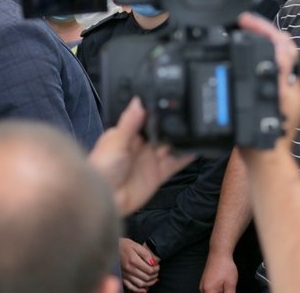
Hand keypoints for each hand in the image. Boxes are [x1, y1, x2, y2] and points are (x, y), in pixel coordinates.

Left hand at [88, 97, 194, 215]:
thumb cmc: (103, 168)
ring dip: (180, 140)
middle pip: (161, 132)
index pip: (146, 119)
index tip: (171, 100)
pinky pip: (175, 164)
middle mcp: (141, 146)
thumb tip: (138, 101)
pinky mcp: (158, 174)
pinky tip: (196, 149)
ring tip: (195, 129)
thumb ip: (130, 122)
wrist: (106, 199)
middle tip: (188, 113)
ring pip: (170, 147)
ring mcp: (150, 160)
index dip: (157, 112)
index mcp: (128, 134)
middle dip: (172, 125)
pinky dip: (185, 157)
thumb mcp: (116, 140)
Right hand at [119, 237, 159, 291]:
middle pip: (146, 277)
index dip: (156, 269)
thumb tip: (153, 262)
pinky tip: (144, 289)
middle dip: (154, 276)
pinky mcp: (122, 278)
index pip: (149, 270)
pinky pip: (131, 287)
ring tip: (154, 279)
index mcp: (133, 260)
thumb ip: (145, 254)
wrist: (111, 248)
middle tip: (157, 272)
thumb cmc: (123, 245)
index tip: (157, 266)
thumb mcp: (135, 245)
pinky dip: (139, 290)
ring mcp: (125, 275)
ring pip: (140, 284)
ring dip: (149, 283)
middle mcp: (129, 269)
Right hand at [199, 251, 237, 292]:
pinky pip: (209, 291)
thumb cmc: (224, 266)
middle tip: (227, 288)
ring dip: (219, 292)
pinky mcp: (204, 282)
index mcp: (208, 291)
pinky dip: (216, 291)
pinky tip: (222, 286)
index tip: (227, 291)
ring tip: (226, 286)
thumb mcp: (231, 284)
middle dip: (221, 292)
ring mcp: (202, 285)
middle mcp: (203, 289)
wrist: (219, 252)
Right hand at [236, 12, 299, 140]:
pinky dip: (255, 57)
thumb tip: (279, 43)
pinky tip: (243, 57)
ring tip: (242, 34)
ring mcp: (283, 87)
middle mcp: (291, 80)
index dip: (264, 28)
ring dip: (258, 42)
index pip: (282, 42)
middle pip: (278, 45)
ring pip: (271, 55)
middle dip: (261, 31)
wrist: (265, 156)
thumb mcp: (275, 97)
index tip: (244, 21)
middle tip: (241, 23)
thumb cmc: (270, 131)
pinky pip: (265, 67)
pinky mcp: (273, 94)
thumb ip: (279, 70)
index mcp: (295, 77)